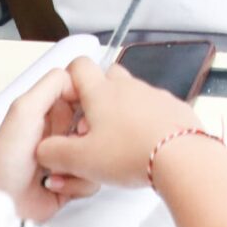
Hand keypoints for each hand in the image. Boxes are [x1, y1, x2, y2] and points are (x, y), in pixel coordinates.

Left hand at [0, 67, 85, 222]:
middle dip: (87, 140)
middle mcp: (63, 134)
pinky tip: (54, 182)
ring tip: (56, 168)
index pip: (89, 100)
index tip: (82, 121)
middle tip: (68, 146)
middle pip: (99, 130)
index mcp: (54, 111)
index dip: (92, 110)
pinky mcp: (73, 183)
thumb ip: (53, 84)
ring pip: (99, 157)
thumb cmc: (4, 156)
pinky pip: (93, 182)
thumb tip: (79, 79)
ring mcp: (69, 159)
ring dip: (78, 165)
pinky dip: (74, 185)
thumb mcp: (26, 108)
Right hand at [34, 58, 210, 194]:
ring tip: (117, 142)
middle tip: (90, 126)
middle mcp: (128, 87)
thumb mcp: (80, 160)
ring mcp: (154, 96)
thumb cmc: (133, 153)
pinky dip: (145, 122)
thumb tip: (44, 151)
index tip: (67, 104)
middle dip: (96, 97)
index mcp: (102, 92)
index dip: (69, 81)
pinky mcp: (174, 109)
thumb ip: (53, 153)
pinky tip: (142, 145)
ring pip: (131, 94)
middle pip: (106, 77)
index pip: (79, 66)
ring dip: (121, 112)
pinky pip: (154, 108)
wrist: (182, 158)